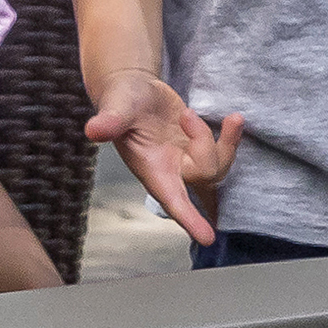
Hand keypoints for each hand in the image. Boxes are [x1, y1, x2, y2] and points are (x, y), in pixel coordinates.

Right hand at [85, 68, 243, 247]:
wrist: (134, 90)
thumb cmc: (121, 101)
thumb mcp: (115, 107)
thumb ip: (109, 121)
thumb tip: (94, 130)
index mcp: (152, 169)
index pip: (173, 200)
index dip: (190, 219)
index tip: (207, 238)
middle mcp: (173, 171)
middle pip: (206, 176)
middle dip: (205, 144)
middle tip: (186, 114)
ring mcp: (188, 160)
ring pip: (221, 167)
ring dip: (228, 142)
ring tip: (225, 116)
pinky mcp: (199, 147)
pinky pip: (226, 152)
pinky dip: (232, 137)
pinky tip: (233, 120)